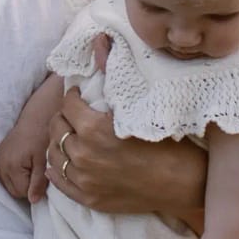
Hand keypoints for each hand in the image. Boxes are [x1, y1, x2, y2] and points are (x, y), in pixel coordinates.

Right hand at [0, 95, 59, 205]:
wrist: (35, 117)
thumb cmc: (43, 137)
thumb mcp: (44, 161)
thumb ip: (38, 182)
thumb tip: (33, 201)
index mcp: (11, 166)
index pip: (22, 193)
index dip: (35, 188)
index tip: (44, 176)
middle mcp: (0, 165)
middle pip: (14, 191)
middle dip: (28, 185)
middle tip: (39, 170)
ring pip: (10, 185)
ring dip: (21, 181)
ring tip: (32, 166)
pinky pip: (6, 176)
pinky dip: (16, 174)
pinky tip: (24, 164)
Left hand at [49, 61, 205, 230]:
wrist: (184, 183)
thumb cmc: (168, 141)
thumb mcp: (138, 104)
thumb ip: (111, 72)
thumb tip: (99, 40)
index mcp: (94, 129)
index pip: (67, 105)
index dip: (73, 98)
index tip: (81, 97)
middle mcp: (84, 155)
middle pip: (57, 129)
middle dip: (65, 118)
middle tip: (76, 115)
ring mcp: (84, 180)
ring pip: (54, 154)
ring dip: (60, 142)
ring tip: (71, 136)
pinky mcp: (88, 198)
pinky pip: (58, 181)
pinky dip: (57, 168)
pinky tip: (65, 160)